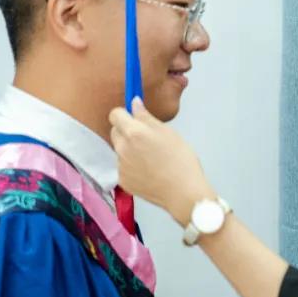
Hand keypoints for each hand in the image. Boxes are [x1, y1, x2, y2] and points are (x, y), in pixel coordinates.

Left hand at [109, 97, 214, 225]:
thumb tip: (134, 104)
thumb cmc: (181, 160)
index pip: (115, 114)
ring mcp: (120, 165)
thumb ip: (147, 117)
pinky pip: (123, 167)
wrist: (182, 192)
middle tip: (147, 139)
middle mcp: (122, 148)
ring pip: (120, 150)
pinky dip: (132, 166)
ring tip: (152, 158)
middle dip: (126, 131)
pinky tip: (149, 171)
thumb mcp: (168, 133)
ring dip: (130, 150)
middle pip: (115, 132)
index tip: (134, 118)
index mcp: (134, 132)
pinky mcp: (122, 180)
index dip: (124, 114)